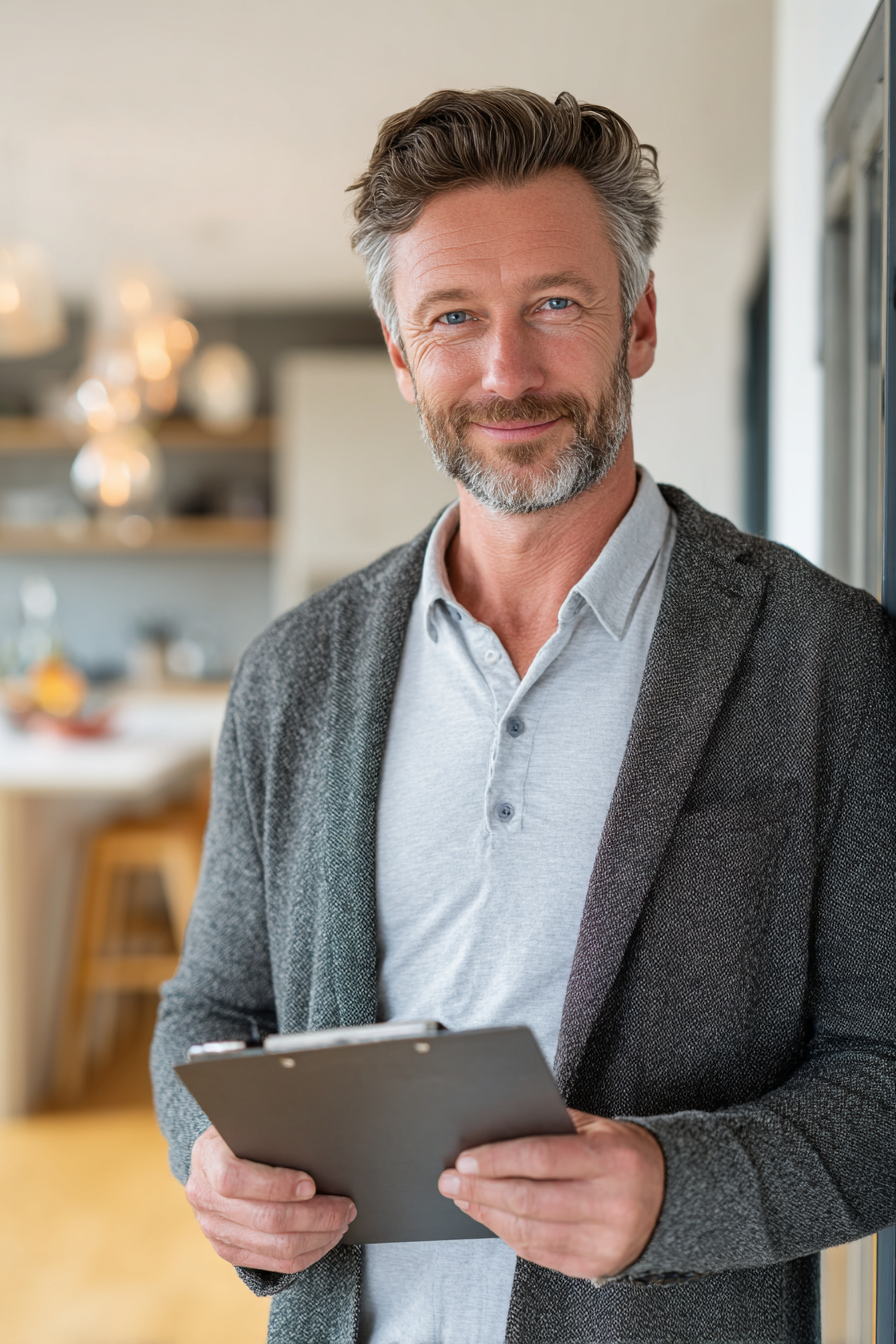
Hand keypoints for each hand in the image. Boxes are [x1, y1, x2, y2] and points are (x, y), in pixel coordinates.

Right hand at [186, 1126, 356, 1273]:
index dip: (275, 1184)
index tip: (311, 1184)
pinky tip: (325, 1238)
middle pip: (265, 1219)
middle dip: (315, 1216)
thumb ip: (274, 1129)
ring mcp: (213, 1228)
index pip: (234, 1179)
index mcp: (207, 1156)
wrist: (221, 1154)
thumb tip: (318, 1139)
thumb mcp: (253, 1119)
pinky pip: (273, 1263)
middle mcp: (204, 1196)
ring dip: (317, 1237)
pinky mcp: (227, 1250)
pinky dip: (307, 1253)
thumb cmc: (249, 1130)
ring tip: (341, 1222)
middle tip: (346, 1207)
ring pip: (275, 1247)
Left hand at [437, 1110, 663, 1279]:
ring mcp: (604, 1238)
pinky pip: (541, 1253)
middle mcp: (610, 1202)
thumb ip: (553, 1126)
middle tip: (452, 1181)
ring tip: (465, 1199)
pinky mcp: (597, 1264)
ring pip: (530, 1232)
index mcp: (610, 1159)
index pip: (541, 1158)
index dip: (497, 1160)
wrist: (673, 1195)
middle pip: (529, 1199)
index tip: (465, 1161)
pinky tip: (493, 1219)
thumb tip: (496, 1131)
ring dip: (488, 1215)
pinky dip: (510, 1236)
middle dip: (480, 1191)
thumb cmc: (627, 1155)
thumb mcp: (599, 1127)